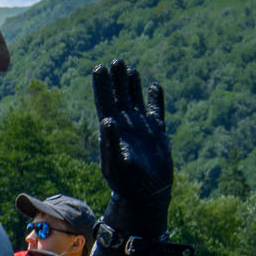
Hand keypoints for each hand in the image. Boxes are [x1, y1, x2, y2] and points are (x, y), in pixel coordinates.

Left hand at [94, 60, 172, 227]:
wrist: (146, 195)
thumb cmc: (127, 183)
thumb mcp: (116, 163)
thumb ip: (110, 142)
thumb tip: (106, 121)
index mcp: (112, 129)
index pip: (104, 101)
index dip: (102, 85)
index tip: (98, 68)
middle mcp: (125, 125)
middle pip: (119, 96)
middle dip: (116, 80)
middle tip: (114, 61)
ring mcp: (141, 128)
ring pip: (135, 100)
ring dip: (132, 85)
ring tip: (128, 69)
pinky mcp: (157, 133)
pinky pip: (155, 111)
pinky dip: (155, 98)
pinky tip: (153, 86)